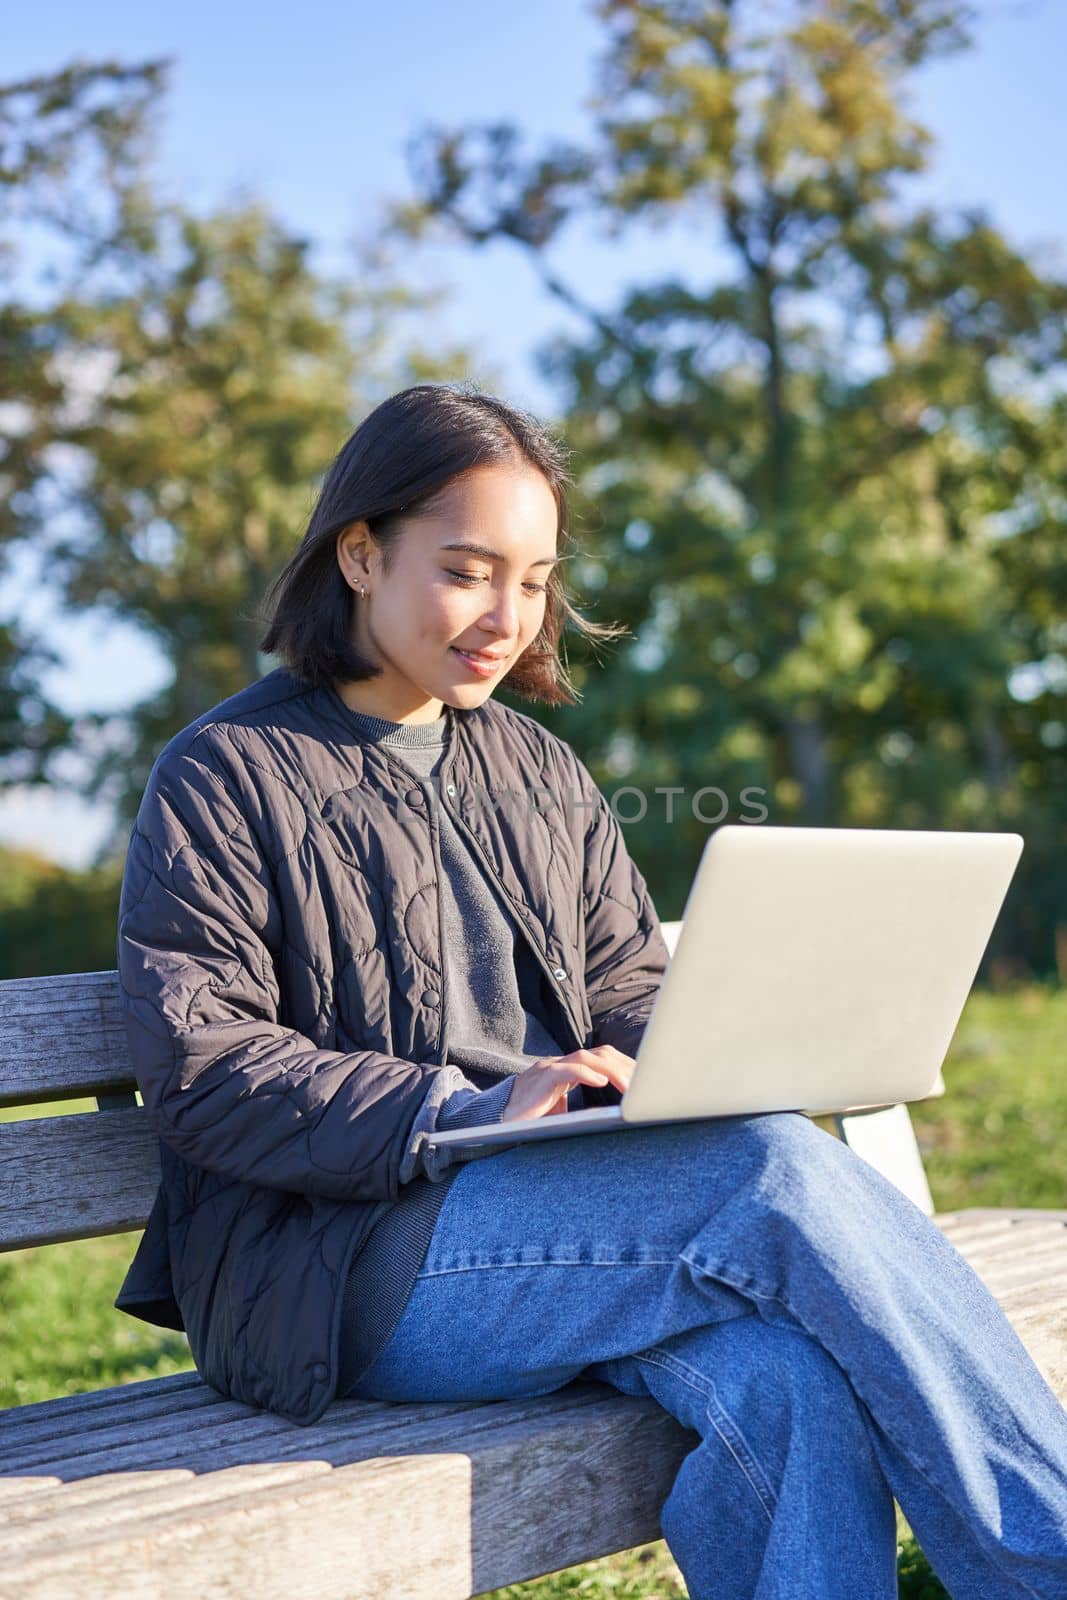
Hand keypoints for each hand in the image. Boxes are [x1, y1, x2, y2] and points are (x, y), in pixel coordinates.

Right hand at [502, 1046, 635, 1122]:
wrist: (496, 1122)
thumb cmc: (528, 1119)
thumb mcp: (560, 1111)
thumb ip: (580, 1108)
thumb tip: (607, 1116)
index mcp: (567, 1070)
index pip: (602, 1059)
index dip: (624, 1066)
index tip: (643, 1080)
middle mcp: (560, 1064)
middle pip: (600, 1054)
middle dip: (625, 1066)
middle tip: (645, 1083)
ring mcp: (550, 1068)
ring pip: (587, 1058)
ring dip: (612, 1070)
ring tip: (630, 1086)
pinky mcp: (541, 1079)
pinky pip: (567, 1070)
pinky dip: (587, 1074)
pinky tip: (602, 1081)